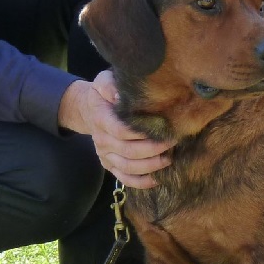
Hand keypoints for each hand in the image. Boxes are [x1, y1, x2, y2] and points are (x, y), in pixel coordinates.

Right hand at [58, 70, 173, 188]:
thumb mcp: (104, 81)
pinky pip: (125, 178)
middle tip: (173, 142)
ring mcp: (105, 155)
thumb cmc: (105, 94)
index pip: (121, 131)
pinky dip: (141, 182)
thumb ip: (109, 85)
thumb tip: (120, 94)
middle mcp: (101, 140)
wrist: (90, 109)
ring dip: (151, 166)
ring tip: (169, 159)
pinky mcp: (110, 165)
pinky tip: (157, 178)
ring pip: (128, 167)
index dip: (142, 133)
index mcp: (101, 119)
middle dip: (154, 149)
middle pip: (129, 151)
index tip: (163, 129)